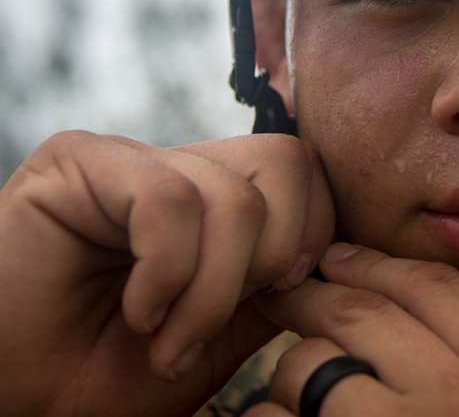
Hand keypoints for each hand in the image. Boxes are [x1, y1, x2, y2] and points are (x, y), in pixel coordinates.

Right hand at [0, 131, 333, 416]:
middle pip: (288, 163)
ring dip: (210, 292)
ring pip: (234, 196)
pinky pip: (167, 202)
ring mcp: (132, 158)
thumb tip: (333, 258)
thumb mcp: (219, 337)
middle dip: (270, 260)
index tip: (272, 303)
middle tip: (212, 325)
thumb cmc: (107, 375)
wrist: (16, 398)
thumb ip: (273, 290)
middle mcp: (181, 168)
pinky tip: (135, 311)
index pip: (307, 172)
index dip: (312, 237)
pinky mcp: (79, 161)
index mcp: (218, 199)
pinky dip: (164, 275)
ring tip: (163, 339)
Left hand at [245, 244, 458, 415]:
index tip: (341, 257)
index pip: (441, 290)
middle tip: (283, 292)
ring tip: (293, 401)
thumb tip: (402, 303)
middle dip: (314, 298)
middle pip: (367, 314)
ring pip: (313, 364)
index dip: (380, 265)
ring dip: (291, 379)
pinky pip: (274, 415)